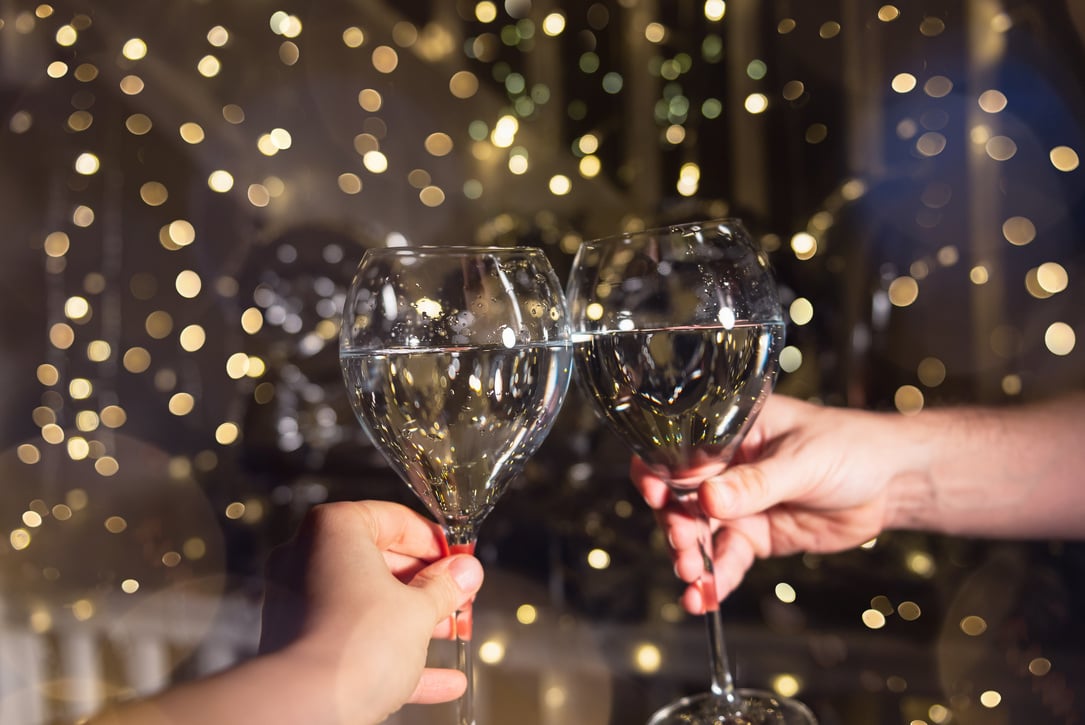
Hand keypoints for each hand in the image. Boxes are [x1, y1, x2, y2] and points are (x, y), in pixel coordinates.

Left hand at [260, 500, 483, 722]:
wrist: (307, 709)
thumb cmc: (360, 643)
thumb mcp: (419, 609)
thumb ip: (445, 586)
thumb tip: (466, 571)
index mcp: (334, 530)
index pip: (394, 520)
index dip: (435, 543)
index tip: (461, 562)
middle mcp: (307, 558)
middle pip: (380, 562)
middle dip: (427, 586)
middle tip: (460, 599)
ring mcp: (299, 604)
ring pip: (367, 602)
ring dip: (414, 619)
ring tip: (454, 635)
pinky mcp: (300, 645)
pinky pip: (353, 640)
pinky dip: (393, 655)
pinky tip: (442, 680)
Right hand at [632, 395, 897, 612]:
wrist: (891, 485)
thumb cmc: (850, 448)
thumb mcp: (802, 461)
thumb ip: (755, 483)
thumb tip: (709, 497)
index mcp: (730, 432)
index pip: (680, 449)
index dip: (659, 471)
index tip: (657, 494)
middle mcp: (726, 468)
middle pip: (680, 498)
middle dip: (676, 525)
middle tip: (683, 546)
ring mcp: (738, 505)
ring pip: (698, 534)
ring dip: (690, 558)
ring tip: (692, 578)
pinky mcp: (754, 537)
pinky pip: (726, 561)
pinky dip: (714, 581)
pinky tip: (703, 599)